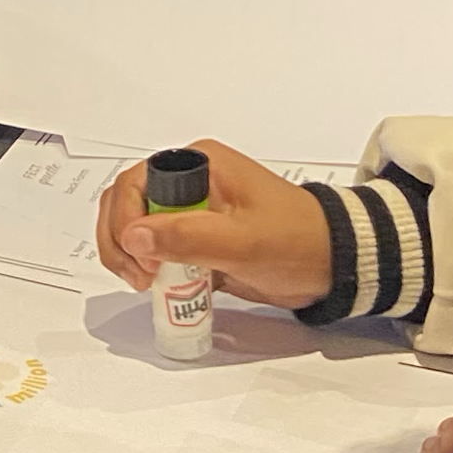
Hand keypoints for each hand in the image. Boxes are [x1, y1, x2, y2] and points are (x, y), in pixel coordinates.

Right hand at [95, 139, 333, 311]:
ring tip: (148, 285)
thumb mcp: (243, 242)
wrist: (330, 263)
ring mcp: (191, 212)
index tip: (142, 259)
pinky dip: (149, 270)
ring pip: (134, 228)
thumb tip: (134, 236)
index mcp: (201, 164)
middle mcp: (191, 182)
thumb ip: (187, 237)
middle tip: (139, 277)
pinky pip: (155, 250)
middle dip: (121, 241)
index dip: (126, 222)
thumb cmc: (297, 242)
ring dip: (130, 257)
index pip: (135, 183)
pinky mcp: (196, 239)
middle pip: (126, 204)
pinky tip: (162, 288)